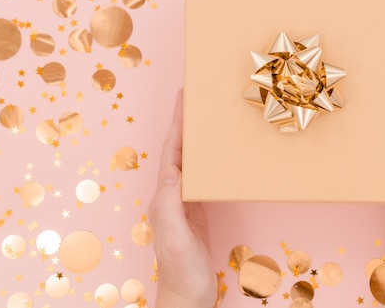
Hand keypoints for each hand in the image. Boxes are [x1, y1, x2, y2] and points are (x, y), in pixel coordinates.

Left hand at [148, 90, 217, 307]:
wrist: (188, 296)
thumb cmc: (181, 270)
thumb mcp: (176, 237)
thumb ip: (172, 206)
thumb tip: (173, 173)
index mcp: (166, 196)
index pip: (171, 152)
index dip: (176, 124)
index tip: (183, 99)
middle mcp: (173, 194)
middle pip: (179, 150)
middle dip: (185, 123)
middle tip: (196, 98)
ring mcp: (185, 202)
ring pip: (191, 160)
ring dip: (197, 137)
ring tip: (208, 117)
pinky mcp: (198, 211)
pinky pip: (203, 176)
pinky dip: (209, 159)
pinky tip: (218, 154)